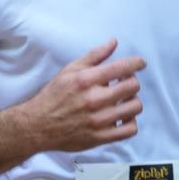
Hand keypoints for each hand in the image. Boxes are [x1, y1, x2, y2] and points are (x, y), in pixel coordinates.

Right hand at [22, 38, 145, 151]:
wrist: (38, 125)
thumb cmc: (53, 96)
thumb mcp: (70, 70)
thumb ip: (94, 56)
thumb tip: (113, 42)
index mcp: (86, 80)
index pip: (122, 67)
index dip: (136, 63)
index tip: (140, 64)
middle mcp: (93, 99)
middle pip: (132, 86)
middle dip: (132, 81)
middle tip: (125, 83)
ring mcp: (98, 120)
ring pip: (134, 107)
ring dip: (133, 101)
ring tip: (123, 100)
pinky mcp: (100, 137)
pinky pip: (129, 130)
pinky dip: (131, 122)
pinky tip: (122, 117)